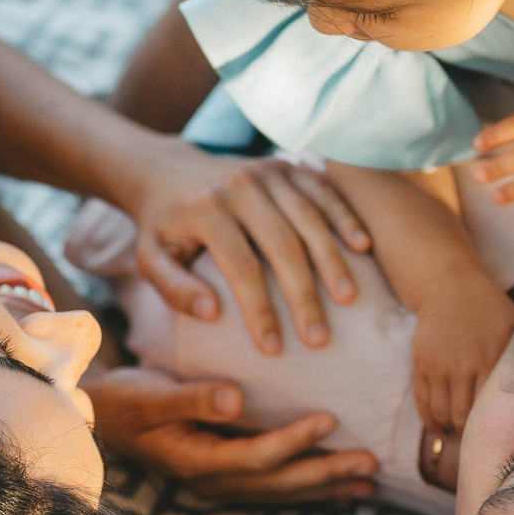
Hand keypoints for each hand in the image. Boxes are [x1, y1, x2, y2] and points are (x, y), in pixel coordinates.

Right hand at [85, 365, 377, 502]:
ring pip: (281, 492)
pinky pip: (273, 488)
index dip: (294, 442)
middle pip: (278, 482)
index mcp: (195, 462)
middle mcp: (211, 483)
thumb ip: (192, 398)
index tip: (330, 419)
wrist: (100, 419)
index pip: (255, 456)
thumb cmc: (124, 400)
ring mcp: (219, 485)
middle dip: (325, 474)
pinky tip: (338, 488)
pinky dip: (307, 489)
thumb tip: (235, 398)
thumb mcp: (151, 394)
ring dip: (325, 487)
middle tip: (370, 462)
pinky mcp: (225, 479)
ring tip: (368, 482)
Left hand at [123, 150, 373, 354]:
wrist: (169, 171)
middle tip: (319, 339)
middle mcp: (240, 186)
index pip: (241, 267)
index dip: (260, 310)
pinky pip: (323, 190)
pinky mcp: (287, 165)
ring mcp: (268, 172)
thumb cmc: (162, 227)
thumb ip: (173, 288)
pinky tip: (364, 246)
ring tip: (349, 299)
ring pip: (309, 218)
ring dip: (333, 260)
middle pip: (283, 245)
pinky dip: (345, 216)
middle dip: (304, 295)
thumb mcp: (149, 259)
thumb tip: (212, 314)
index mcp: (206, 210)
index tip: (274, 349)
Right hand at [410, 283, 513, 432]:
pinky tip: (437, 428)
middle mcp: (463, 365)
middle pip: (463, 416)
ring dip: (448, 428)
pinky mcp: (421, 364)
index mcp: (491, 358)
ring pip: (441, 412)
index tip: (500, 433)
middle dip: (469, 432)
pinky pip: (422, 401)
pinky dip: (429, 419)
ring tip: (458, 432)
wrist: (449, 286)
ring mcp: (439, 366)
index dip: (494, 425)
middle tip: (478, 438)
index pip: (491, 406)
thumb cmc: (490, 308)